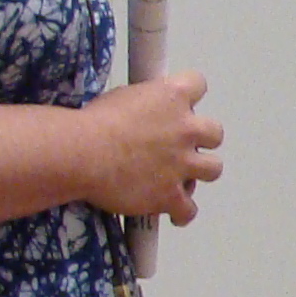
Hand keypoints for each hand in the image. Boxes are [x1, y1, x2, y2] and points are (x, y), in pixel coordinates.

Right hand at [82, 71, 222, 223]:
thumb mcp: (121, 97)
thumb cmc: (91, 124)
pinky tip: (174, 212)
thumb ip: (144, 104)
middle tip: (182, 145)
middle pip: (214, 132)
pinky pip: (189, 209)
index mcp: (172, 97)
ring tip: (181, 177)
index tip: (180, 104)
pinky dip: (182, 213)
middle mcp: (185, 129)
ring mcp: (182, 163)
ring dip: (199, 173)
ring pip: (213, 169)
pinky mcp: (170, 194)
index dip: (189, 96)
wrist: (81, 153)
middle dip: (201, 140)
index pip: (197, 84)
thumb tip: (142, 114)